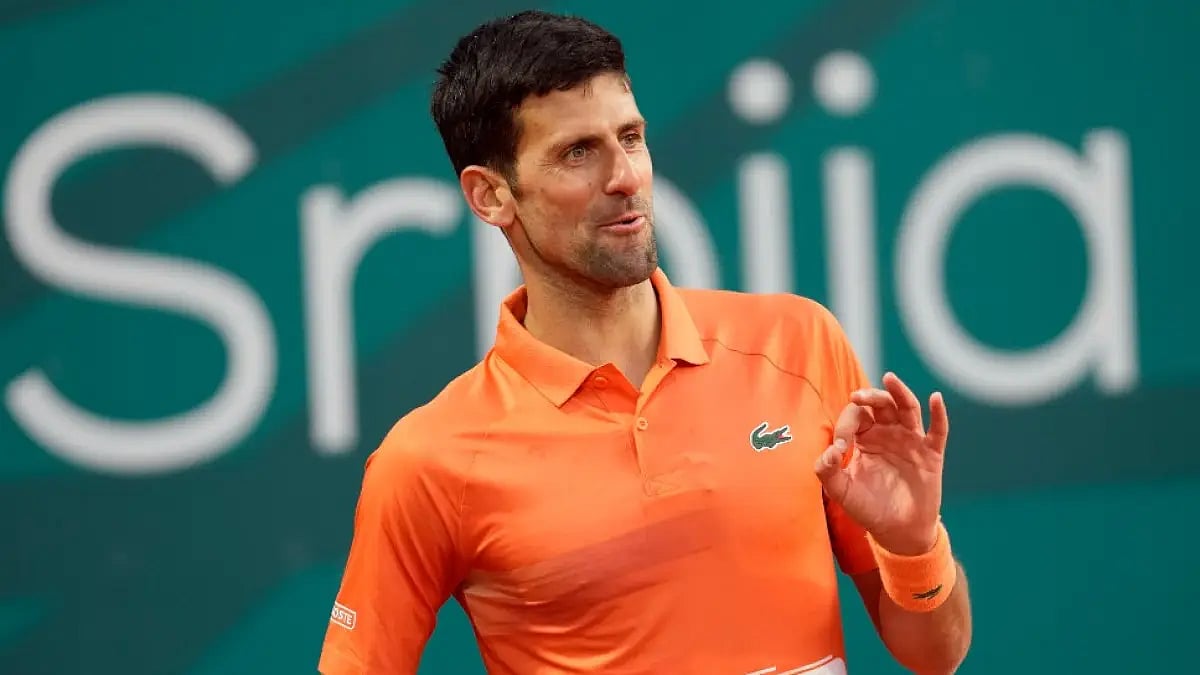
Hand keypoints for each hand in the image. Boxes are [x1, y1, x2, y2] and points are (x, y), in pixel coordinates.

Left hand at [813, 372, 948, 555]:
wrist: (897, 532)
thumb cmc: (867, 508)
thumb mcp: (841, 491)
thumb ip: (827, 471)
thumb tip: (831, 450)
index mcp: (864, 439)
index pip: (855, 417)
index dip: (845, 426)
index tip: (840, 448)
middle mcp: (887, 434)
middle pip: (881, 405)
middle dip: (869, 397)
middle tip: (857, 396)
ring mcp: (911, 442)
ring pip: (906, 408)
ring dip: (899, 392)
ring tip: (889, 379)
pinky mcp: (931, 454)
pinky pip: (938, 430)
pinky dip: (938, 413)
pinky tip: (935, 398)